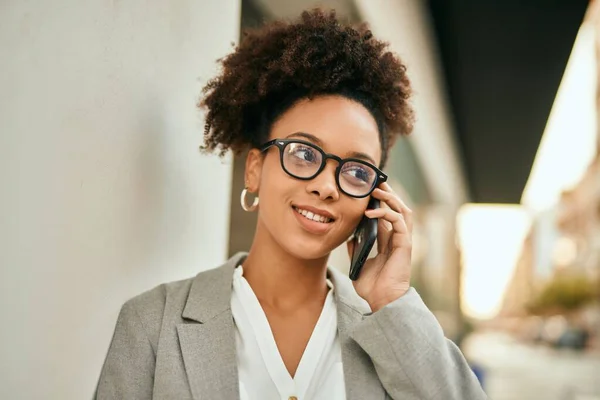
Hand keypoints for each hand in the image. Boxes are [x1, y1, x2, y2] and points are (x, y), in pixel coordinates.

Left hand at [347, 182, 412, 311]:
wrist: (382, 302)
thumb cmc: (373, 288)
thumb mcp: (359, 264)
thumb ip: (356, 250)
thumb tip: (349, 237)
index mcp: (388, 243)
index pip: (387, 215)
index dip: (380, 202)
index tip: (368, 192)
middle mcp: (397, 239)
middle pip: (398, 209)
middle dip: (388, 194)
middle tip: (375, 183)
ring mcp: (403, 241)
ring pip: (403, 211)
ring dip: (391, 198)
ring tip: (377, 190)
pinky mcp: (405, 244)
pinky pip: (398, 222)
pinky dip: (386, 213)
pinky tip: (371, 212)